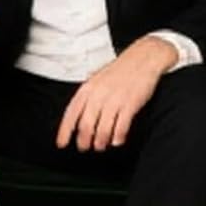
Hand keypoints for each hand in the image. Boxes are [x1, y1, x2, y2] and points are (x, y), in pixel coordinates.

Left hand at [56, 37, 176, 151]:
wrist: (144, 58)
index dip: (65, 131)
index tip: (62, 143)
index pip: (71, 114)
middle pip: (86, 126)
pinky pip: (121, 127)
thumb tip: (78, 111)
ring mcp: (115, 100)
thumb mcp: (98, 78)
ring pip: (103, 130)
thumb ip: (87, 94)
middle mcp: (99, 95)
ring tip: (101, 145)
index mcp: (88, 88)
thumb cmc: (121, 69)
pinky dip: (118, 138)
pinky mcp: (130, 104)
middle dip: (84, 141)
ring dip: (101, 142)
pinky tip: (117, 140)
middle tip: (85, 147)